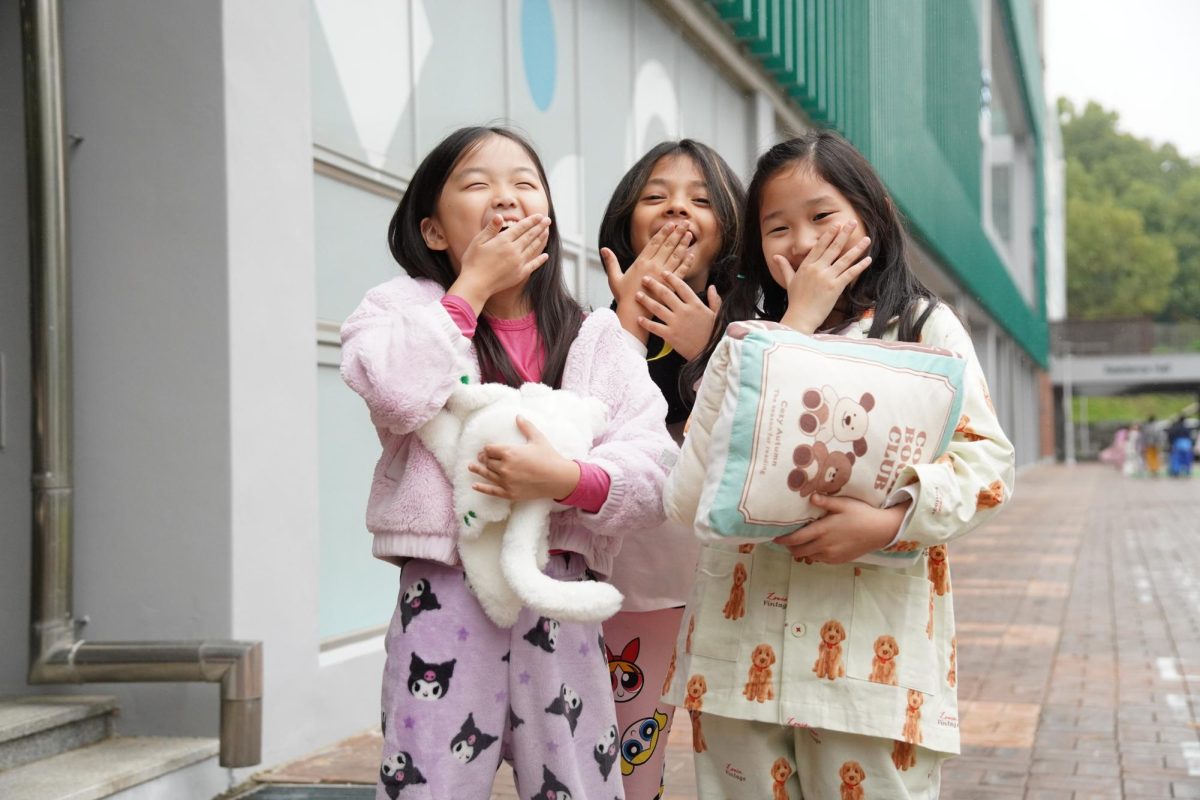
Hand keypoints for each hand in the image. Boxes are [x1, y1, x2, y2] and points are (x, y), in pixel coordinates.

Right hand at [449, 214, 551, 313]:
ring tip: (547, 232)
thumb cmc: (473, 262)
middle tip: (547, 220)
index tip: (539, 215)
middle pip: (530, 236)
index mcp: (504, 240)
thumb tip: (500, 216)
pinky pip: (533, 265)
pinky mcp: (520, 274)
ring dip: (541, 239)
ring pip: (533, 248)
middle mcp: (514, 250)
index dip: (531, 220)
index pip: (521, 227)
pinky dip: (540, 260)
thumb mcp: (478, 241)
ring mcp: (518, 263)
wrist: (475, 284)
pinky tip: (546, 256)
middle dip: (540, 227)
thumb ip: (491, 229)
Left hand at [468, 416, 580, 501]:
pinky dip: (481, 488)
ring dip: (477, 470)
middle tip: (480, 457)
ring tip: (471, 467)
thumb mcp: (538, 439)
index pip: (490, 449)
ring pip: (487, 474)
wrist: (558, 478)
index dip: (487, 449)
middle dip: (483, 458)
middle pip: (487, 461)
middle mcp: (504, 467)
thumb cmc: (549, 457)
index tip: (487, 449)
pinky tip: (475, 485)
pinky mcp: (509, 493)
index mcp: (509, 452)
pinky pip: (491, 491)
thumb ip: (526, 427)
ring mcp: (506, 481)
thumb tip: (518, 416)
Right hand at [602, 223, 694, 342]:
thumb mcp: (614, 278)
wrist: (634, 313)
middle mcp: (653, 266)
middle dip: (676, 233)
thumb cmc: (624, 297)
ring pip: (675, 256)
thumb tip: (603, 249)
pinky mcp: (669, 285)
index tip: (670, 224)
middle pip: (667, 246)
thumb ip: (611, 262)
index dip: (663, 232)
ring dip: (683, 244)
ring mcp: (662, 275)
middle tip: (685, 223)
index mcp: (641, 262)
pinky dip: (686, 263)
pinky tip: (692, 255)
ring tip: (689, 234)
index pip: (654, 243)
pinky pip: (680, 271)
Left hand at [634, 270, 721, 360]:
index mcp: (696, 305)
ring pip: (657, 308)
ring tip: (637, 295)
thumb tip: (712, 287)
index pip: (682, 287)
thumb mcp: (717, 315)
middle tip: (645, 279)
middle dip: (654, 285)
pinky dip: (646, 323)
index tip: (664, 273)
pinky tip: (639, 318)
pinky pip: (655, 327)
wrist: (712, 353)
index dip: (672, 278)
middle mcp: (684, 311)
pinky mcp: (670, 336)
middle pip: (666, 294)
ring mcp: (676, 323)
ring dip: (646, 300)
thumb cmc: (715, 334)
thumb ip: (714, 300)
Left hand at [772, 494, 907, 563]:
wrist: (881, 531)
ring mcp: (832, 556)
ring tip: (800, 541)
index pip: (796, 539)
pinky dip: (814, 554)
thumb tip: (810, 497)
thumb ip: (825, 502)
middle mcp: (825, 546)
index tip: (774, 536)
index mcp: (823, 531)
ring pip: (809, 556)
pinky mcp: (838, 560)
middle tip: (785, 538)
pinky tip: (817, 544)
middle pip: (798, 551)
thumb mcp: (844, 504)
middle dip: (789, 546)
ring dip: (802, 550)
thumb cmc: (862, 514)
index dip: (783, 539)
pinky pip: (820, 559)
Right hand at [776, 222, 871, 333]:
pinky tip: (868, 259)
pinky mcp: (835, 287)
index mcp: (806, 266)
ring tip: (866, 239)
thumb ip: (784, 267)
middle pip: (833, 248)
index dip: (829, 234)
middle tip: (852, 222)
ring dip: (857, 248)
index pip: (819, 246)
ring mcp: (826, 277)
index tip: (836, 225)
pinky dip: (859, 266)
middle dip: (844, 234)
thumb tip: (775, 256)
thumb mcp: (789, 281)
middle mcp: (817, 269)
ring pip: (844, 259)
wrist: (800, 317)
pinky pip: (849, 274)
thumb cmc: (795, 301)